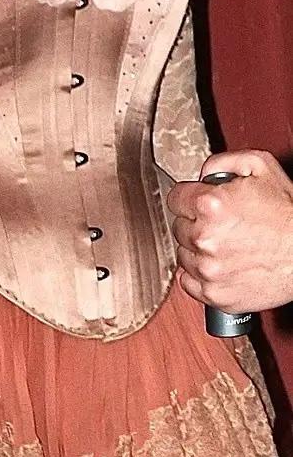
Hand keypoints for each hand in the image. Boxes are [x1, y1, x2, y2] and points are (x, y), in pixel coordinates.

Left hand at [168, 151, 292, 311]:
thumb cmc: (289, 213)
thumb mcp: (260, 166)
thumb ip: (221, 161)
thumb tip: (201, 174)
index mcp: (210, 205)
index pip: (175, 199)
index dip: (189, 198)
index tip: (199, 203)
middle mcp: (205, 238)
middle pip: (179, 227)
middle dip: (196, 223)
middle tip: (222, 224)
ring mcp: (209, 270)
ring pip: (184, 254)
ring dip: (198, 249)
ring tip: (226, 244)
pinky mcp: (216, 294)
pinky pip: (189, 282)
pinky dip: (200, 275)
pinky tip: (221, 264)